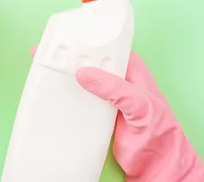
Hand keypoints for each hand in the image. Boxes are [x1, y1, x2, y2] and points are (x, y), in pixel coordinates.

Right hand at [30, 47, 203, 180]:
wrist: (158, 166)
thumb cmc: (160, 132)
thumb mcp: (139, 104)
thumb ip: (114, 88)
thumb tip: (83, 73)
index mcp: (132, 69)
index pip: (107, 47)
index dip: (86, 40)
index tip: (64, 37)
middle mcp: (119, 79)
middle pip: (91, 61)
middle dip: (70, 56)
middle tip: (45, 50)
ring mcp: (108, 96)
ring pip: (84, 79)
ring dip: (66, 74)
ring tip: (42, 67)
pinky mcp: (100, 113)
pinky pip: (81, 98)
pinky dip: (68, 94)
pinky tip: (53, 92)